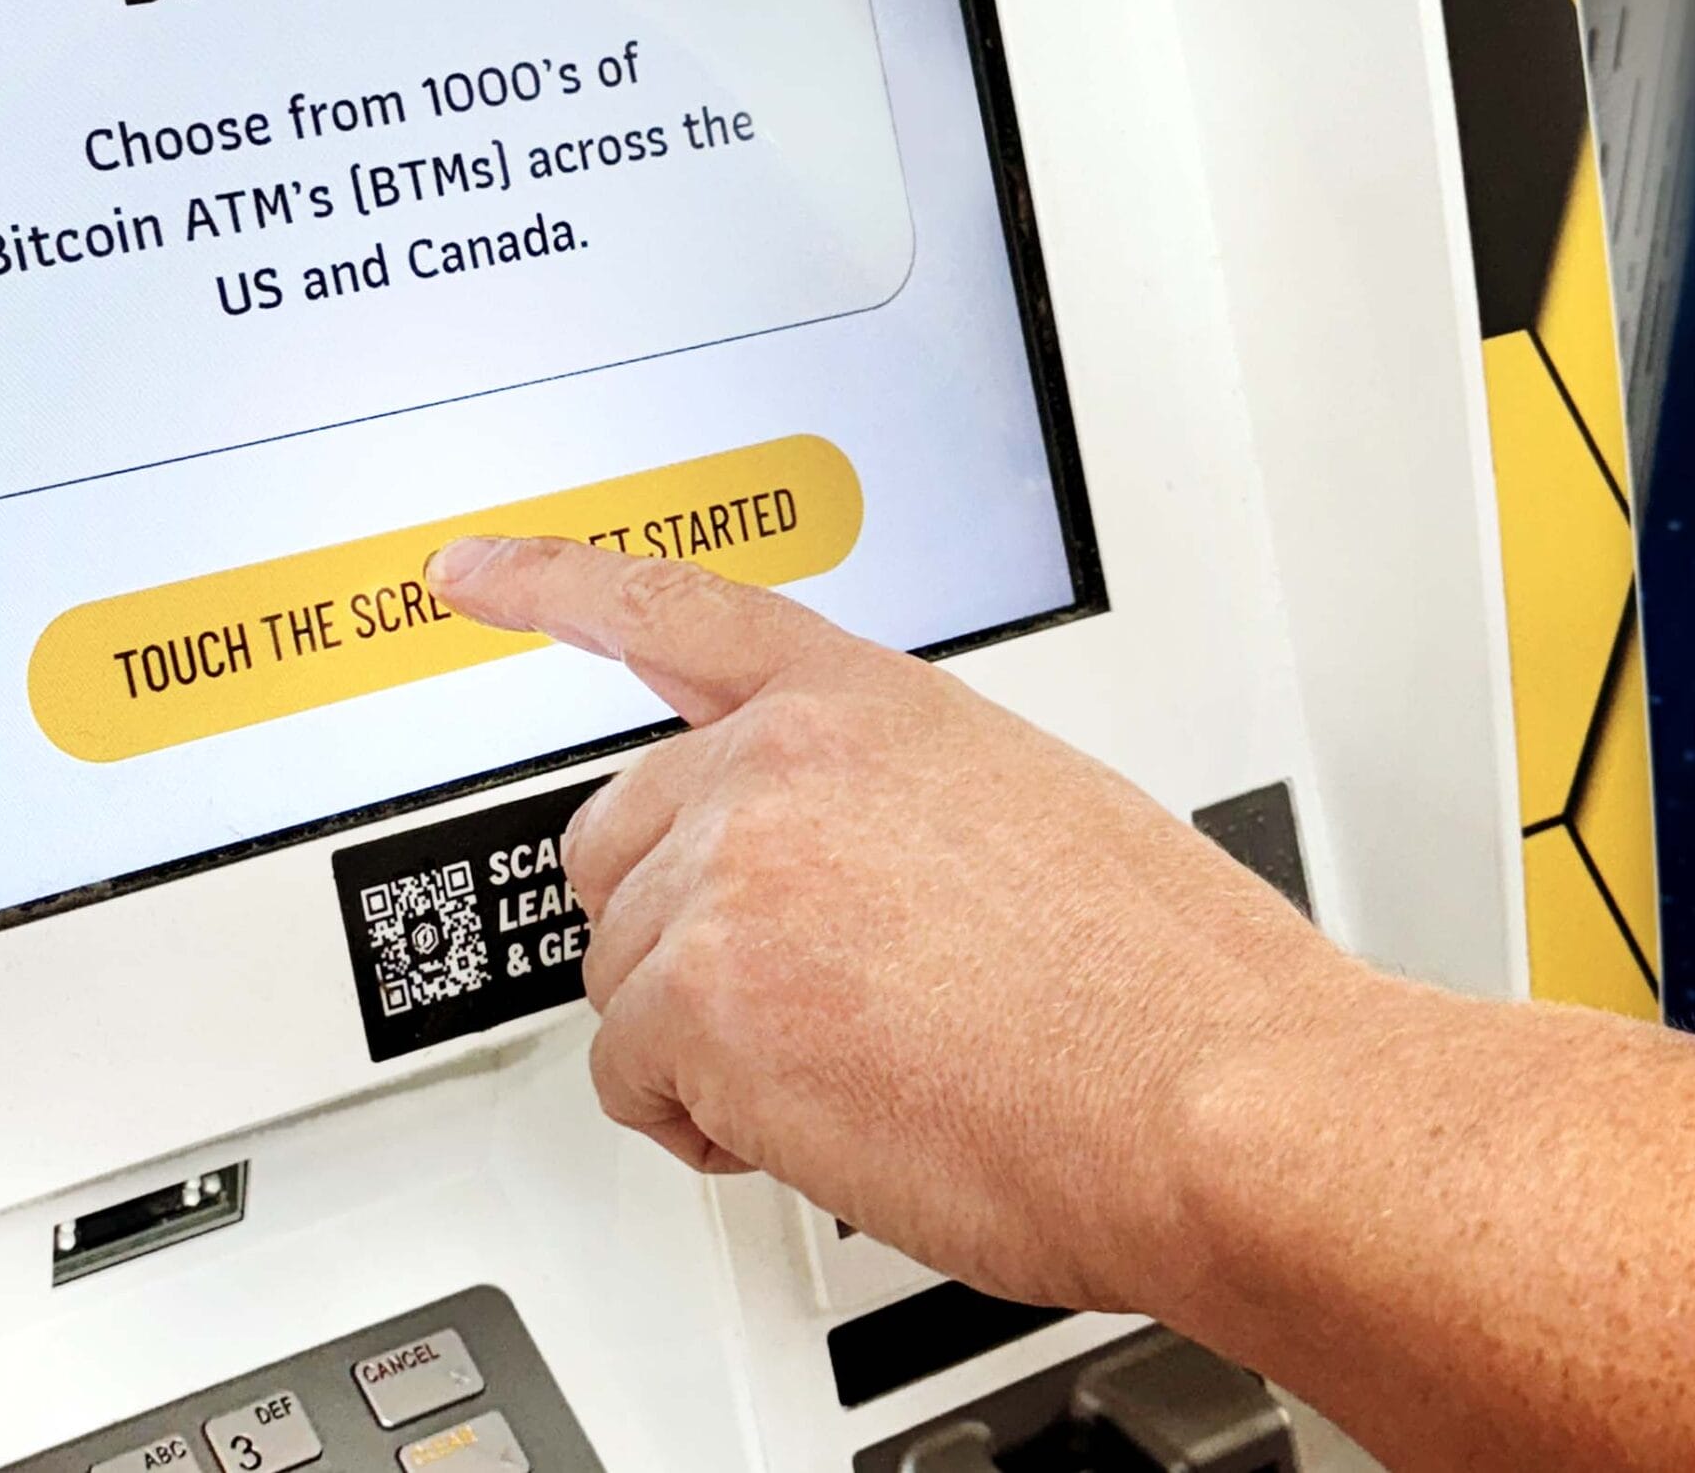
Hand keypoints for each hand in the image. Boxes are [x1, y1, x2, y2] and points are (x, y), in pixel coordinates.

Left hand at [424, 536, 1359, 1314]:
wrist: (1225, 1104)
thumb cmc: (1165, 994)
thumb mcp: (1029, 817)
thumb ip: (886, 806)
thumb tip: (833, 869)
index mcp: (866, 707)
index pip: (673, 611)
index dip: (552, 585)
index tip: (469, 570)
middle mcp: (782, 767)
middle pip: (617, 846)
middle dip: (680, 936)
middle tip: (795, 1005)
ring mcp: (736, 873)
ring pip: (625, 975)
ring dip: (708, 1045)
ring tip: (858, 1075)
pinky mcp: (707, 997)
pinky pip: (630, 1076)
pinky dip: (703, 1122)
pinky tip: (824, 1124)